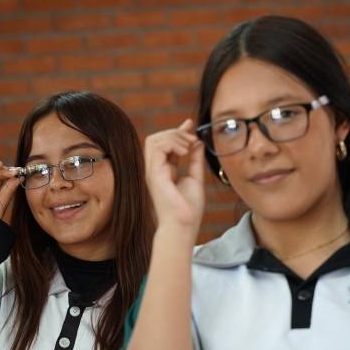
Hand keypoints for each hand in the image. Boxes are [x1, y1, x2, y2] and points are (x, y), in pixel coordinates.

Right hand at [144, 119, 205, 238]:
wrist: (183, 225)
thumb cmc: (188, 209)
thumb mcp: (195, 178)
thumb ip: (195, 160)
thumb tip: (197, 142)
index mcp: (164, 170)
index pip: (166, 144)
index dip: (177, 131)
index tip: (190, 124)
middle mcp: (155, 169)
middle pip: (156, 138)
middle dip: (175, 132)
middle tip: (192, 139)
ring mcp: (152, 171)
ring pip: (154, 140)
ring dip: (174, 137)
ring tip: (189, 146)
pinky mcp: (153, 174)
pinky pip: (157, 148)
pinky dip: (172, 144)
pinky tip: (185, 152)